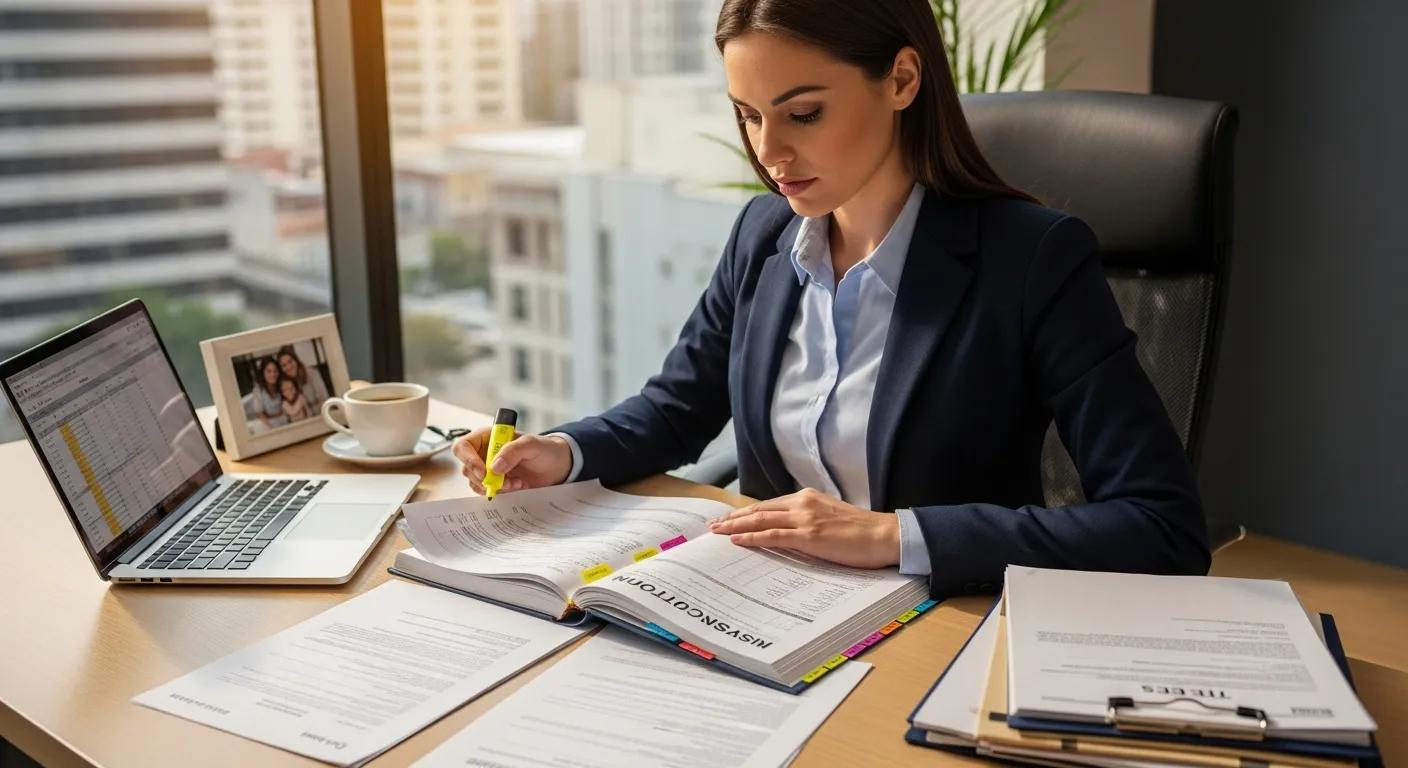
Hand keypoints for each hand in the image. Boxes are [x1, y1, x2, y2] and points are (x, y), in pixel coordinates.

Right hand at [453, 428, 572, 495]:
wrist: (557, 466)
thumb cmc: (545, 449)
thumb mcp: (532, 444)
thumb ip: (513, 450)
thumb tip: (494, 466)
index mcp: (487, 437)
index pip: (463, 446)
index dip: (468, 460)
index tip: (483, 472)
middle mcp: (484, 453)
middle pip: (467, 469)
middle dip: (484, 478)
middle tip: (505, 480)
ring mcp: (489, 470)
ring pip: (476, 483)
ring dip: (494, 487)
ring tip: (515, 482)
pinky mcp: (496, 484)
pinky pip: (487, 492)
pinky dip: (501, 492)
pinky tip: (517, 485)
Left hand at [708, 488, 900, 568]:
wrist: (884, 535)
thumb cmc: (862, 532)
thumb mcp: (831, 519)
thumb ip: (809, 521)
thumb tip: (791, 533)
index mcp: (808, 498)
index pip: (769, 505)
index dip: (747, 512)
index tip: (730, 519)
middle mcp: (802, 503)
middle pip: (759, 510)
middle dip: (734, 518)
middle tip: (713, 525)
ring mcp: (805, 519)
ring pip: (761, 520)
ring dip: (735, 526)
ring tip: (717, 532)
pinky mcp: (809, 536)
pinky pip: (773, 535)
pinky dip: (752, 537)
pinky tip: (736, 540)